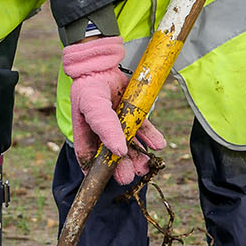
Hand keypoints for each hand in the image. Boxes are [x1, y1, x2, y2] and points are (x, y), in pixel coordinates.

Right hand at [62, 38, 167, 183]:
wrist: (104, 63)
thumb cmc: (91, 86)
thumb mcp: (94, 107)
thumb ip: (105, 128)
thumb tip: (118, 151)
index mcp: (87, 133)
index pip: (90, 158)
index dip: (97, 172)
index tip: (106, 182)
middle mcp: (103, 132)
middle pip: (113, 156)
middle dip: (123, 167)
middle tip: (131, 175)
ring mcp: (120, 124)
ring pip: (131, 146)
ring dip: (139, 157)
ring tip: (147, 166)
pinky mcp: (134, 114)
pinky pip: (144, 130)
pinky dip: (152, 138)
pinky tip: (159, 145)